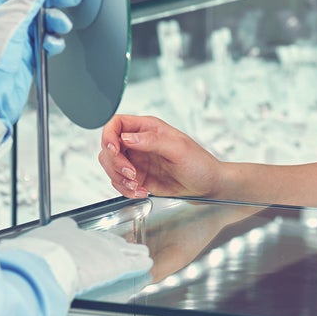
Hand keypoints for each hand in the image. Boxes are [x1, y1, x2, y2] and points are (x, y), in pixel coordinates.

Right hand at [0, 217, 153, 297]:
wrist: (44, 262)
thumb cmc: (31, 258)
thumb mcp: (24, 250)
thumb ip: (24, 250)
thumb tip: (7, 252)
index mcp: (63, 233)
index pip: (79, 234)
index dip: (87, 242)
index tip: (89, 244)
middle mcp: (86, 238)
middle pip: (103, 241)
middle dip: (111, 246)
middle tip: (119, 247)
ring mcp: (102, 249)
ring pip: (121, 250)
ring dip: (130, 253)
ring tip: (140, 255)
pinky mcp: (115, 263)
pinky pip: (132, 261)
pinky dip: (139, 263)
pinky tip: (146, 264)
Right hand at [99, 114, 221, 199]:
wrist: (208, 186)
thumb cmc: (199, 163)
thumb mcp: (178, 148)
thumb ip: (152, 141)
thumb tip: (127, 138)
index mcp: (148, 128)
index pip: (116, 124)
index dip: (109, 136)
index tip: (114, 150)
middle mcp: (139, 143)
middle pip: (108, 148)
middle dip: (115, 164)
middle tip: (132, 174)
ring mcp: (137, 161)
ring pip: (111, 167)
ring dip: (120, 179)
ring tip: (138, 186)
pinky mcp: (138, 178)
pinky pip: (119, 183)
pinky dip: (126, 190)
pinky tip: (142, 192)